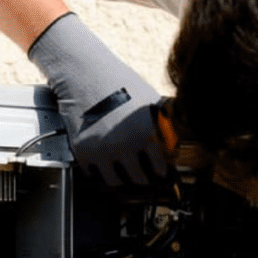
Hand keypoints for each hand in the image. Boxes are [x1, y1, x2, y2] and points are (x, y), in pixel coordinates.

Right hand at [28, 13, 167, 185]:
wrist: (85, 75)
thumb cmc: (119, 83)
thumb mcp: (150, 101)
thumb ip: (163, 125)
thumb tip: (173, 144)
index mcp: (147, 133)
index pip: (160, 169)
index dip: (161, 170)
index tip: (159, 171)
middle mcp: (125, 145)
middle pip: (140, 180)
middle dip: (142, 176)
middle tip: (141, 171)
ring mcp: (103, 151)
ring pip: (116, 182)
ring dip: (121, 176)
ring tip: (122, 168)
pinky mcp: (83, 152)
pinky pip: (94, 173)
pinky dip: (99, 169)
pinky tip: (103, 158)